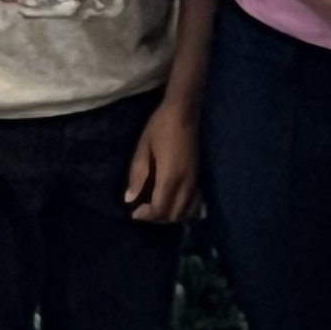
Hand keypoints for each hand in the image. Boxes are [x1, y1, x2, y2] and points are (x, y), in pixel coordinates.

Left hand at [125, 96, 200, 222]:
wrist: (185, 112)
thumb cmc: (160, 127)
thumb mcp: (143, 149)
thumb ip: (137, 176)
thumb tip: (129, 199)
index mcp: (169, 177)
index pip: (159, 209)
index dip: (146, 215)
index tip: (134, 211)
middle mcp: (186, 184)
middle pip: (174, 214)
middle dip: (157, 217)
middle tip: (144, 210)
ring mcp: (196, 181)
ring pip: (187, 212)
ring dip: (172, 215)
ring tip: (159, 207)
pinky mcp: (201, 177)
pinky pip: (196, 202)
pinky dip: (185, 209)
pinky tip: (175, 201)